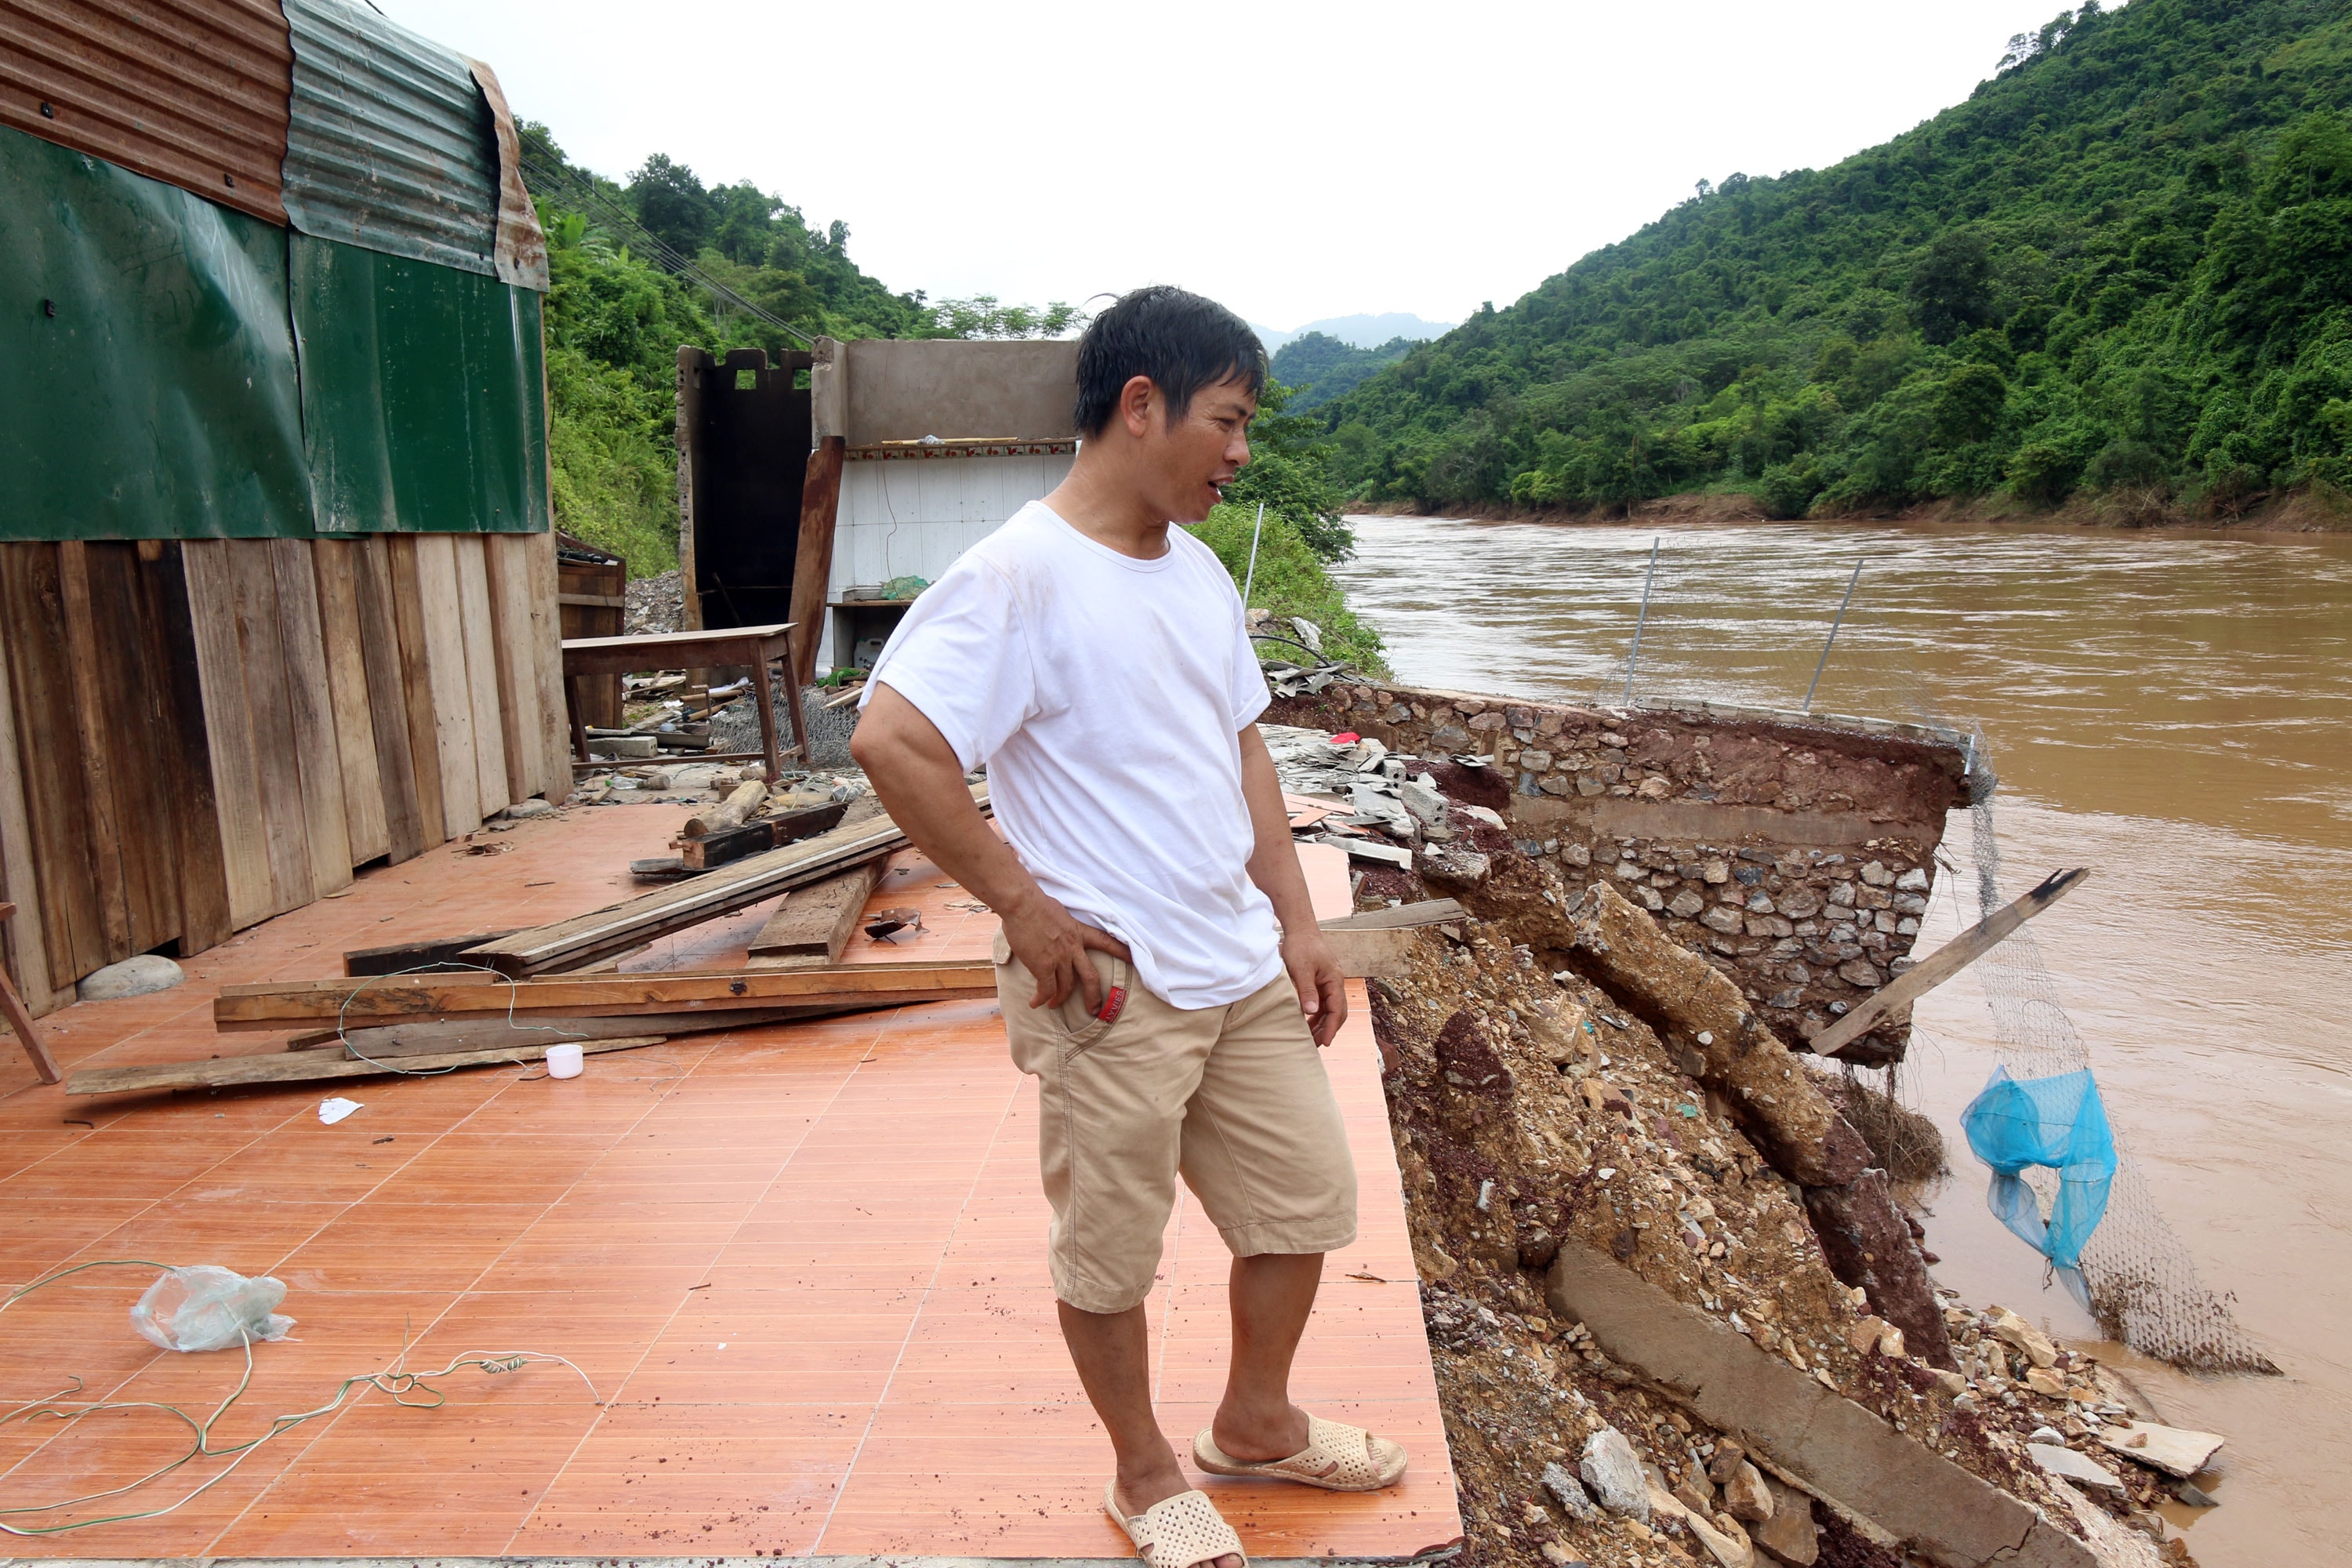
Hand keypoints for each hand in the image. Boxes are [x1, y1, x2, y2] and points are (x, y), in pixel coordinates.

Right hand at [1000, 889, 1131, 1013]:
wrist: (1022, 904)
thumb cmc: (1035, 902)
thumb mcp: (1059, 911)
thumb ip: (1063, 924)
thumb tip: (1057, 925)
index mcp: (1078, 931)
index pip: (1106, 942)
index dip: (1121, 951)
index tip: (1133, 959)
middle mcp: (1073, 947)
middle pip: (1090, 977)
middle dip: (1094, 996)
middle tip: (1094, 1009)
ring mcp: (1059, 958)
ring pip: (1066, 987)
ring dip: (1060, 999)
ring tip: (1054, 1005)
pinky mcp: (1043, 966)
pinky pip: (1046, 989)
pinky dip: (1041, 998)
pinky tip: (1036, 1002)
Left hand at [1281, 928, 1347, 1046]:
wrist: (1300, 928)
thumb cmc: (1301, 945)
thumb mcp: (1301, 968)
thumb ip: (1306, 990)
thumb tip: (1311, 1011)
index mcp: (1334, 980)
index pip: (1337, 1010)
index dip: (1331, 1028)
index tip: (1325, 1043)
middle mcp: (1335, 982)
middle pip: (1338, 1012)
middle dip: (1329, 1029)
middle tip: (1316, 1045)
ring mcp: (1329, 981)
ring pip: (1330, 1008)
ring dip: (1322, 1023)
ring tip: (1310, 1038)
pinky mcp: (1321, 981)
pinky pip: (1323, 1002)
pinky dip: (1317, 1014)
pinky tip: (1307, 1022)